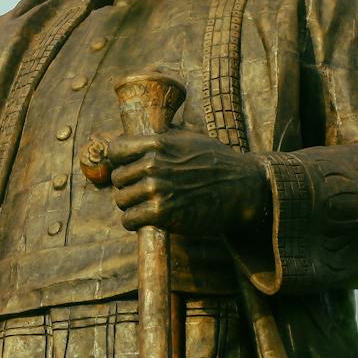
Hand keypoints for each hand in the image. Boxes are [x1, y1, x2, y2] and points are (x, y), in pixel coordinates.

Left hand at [92, 129, 268, 235]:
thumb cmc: (216, 162)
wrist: (241, 189)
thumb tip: (131, 136)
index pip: (116, 150)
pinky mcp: (161, 213)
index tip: (129, 168)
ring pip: (121, 200)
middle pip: (117, 178)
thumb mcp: (188, 138)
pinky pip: (129, 219)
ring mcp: (156, 189)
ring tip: (149, 205)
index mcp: (158, 143)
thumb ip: (160, 138)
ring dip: (132, 205)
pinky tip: (149, 218)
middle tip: (146, 192)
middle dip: (129, 186)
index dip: (119, 161)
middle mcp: (153, 164)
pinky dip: (135, 221)